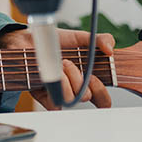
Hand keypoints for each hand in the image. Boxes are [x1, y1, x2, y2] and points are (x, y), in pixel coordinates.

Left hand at [0, 28, 114, 109]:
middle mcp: (74, 89)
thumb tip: (110, 50)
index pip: (102, 100)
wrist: (30, 40)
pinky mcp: (44, 96)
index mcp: (87, 80)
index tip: (95, 76)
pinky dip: (57, 87)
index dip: (103, 94)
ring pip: (72, 99)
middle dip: (83, 78)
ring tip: (60, 64)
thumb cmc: (55, 42)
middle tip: (70, 62)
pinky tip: (52, 73)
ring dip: (69, 80)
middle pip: (89, 97)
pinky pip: (55, 103)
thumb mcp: (81, 37)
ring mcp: (59, 93)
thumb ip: (100, 40)